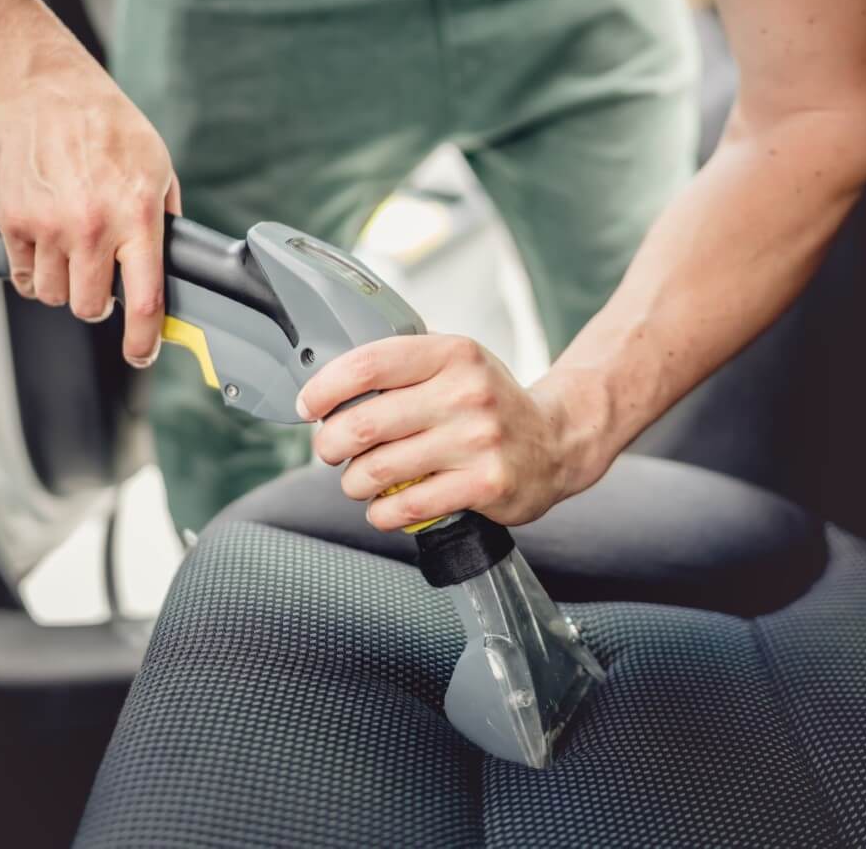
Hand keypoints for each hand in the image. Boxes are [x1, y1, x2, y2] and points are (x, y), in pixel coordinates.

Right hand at [0, 43, 180, 367]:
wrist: (45, 91)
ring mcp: (48, 227)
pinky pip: (23, 276)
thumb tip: (169, 268)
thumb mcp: (157, 168)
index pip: (144, 300)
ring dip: (64, 285)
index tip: (142, 354)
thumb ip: (162, 220)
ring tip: (70, 251)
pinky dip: (33, 270)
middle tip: (99, 280)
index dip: (144, 341)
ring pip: (54, 296)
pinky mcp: (13, 222)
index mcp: (136, 216)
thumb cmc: (105, 124)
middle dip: (98, 303)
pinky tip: (44, 244)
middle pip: (90, 308)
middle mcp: (92, 227)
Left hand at [298, 335, 599, 530]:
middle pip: (365, 422)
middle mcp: (466, 393)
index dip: (325, 388)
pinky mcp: (485, 483)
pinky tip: (383, 508)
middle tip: (328, 450)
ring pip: (380, 469)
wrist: (556, 440)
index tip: (308, 406)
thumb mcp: (454, 366)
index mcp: (452, 354)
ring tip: (357, 481)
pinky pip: (409, 505)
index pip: (369, 364)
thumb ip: (402, 369)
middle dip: (330, 443)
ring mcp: (478, 440)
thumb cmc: (490, 403)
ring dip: (353, 482)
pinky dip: (382, 512)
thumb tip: (329, 389)